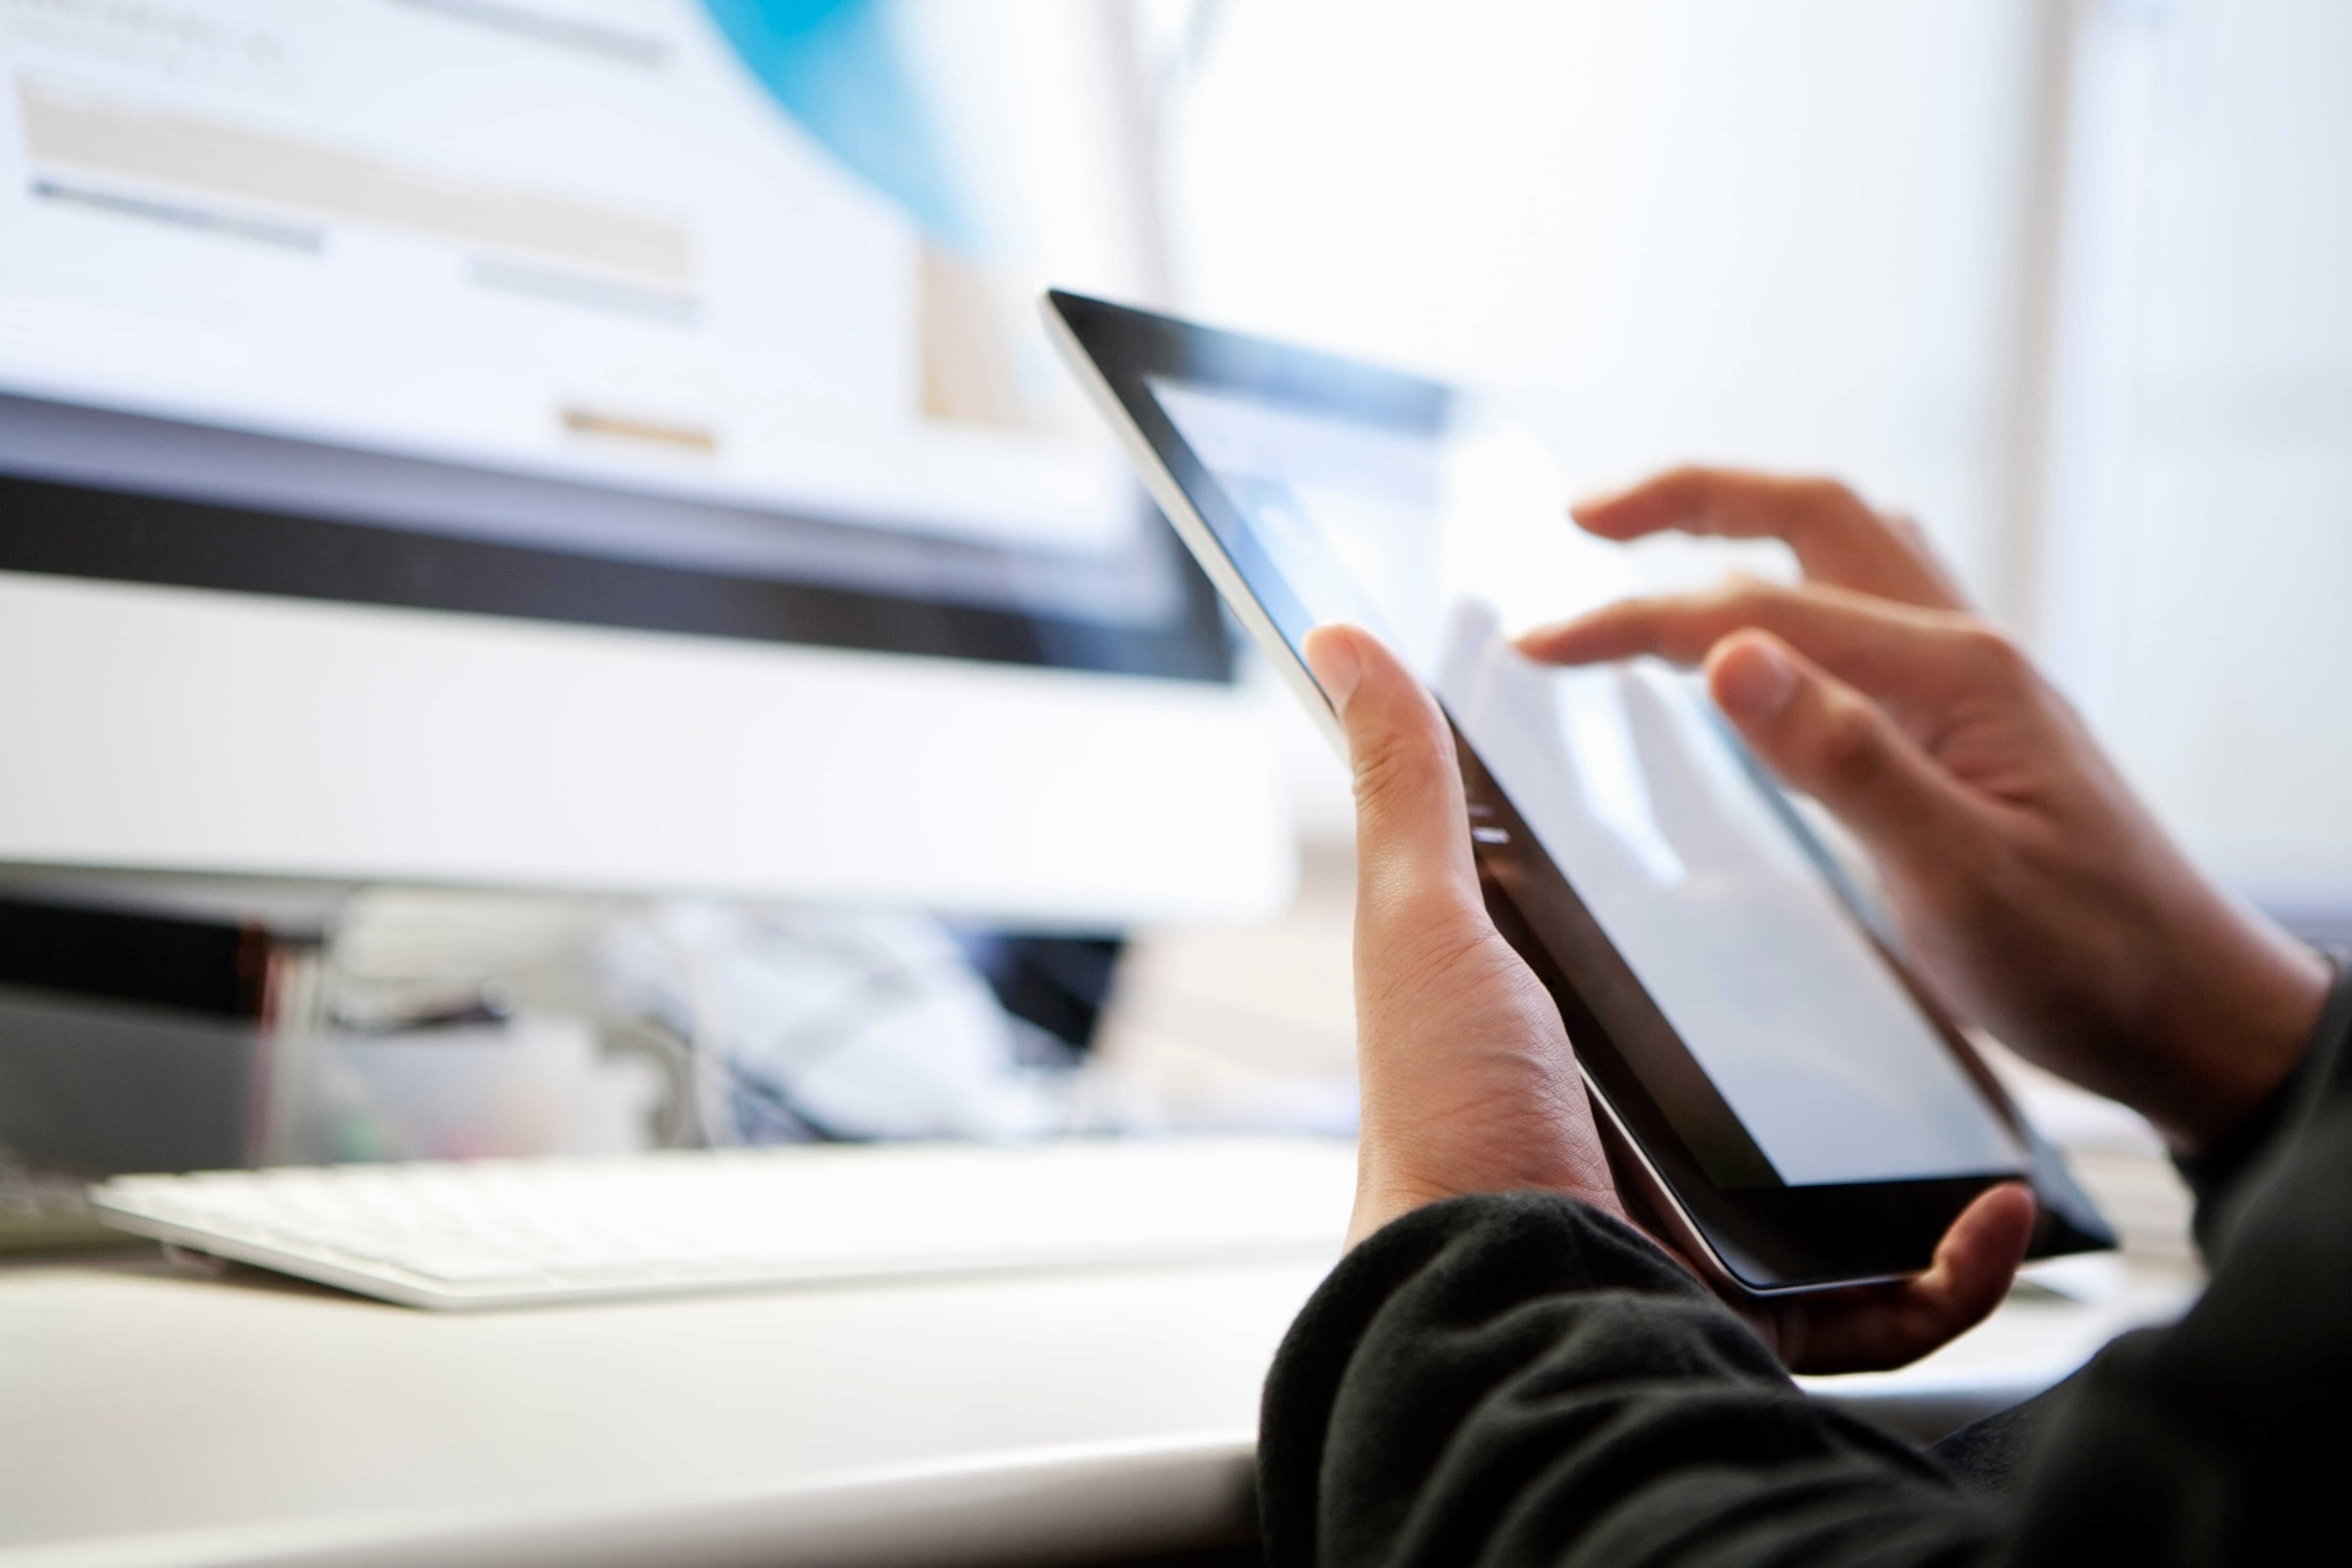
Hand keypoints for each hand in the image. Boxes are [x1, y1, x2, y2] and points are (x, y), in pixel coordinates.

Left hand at [1305, 620, 2032, 1373]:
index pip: (1667, 958)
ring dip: (1931, 1140)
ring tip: (1989, 1075)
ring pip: (1855, 1181)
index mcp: (1572, 1043)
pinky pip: (1896, 1296)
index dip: (1723, 895)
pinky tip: (1998, 1204)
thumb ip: (1407, 786)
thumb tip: (1343, 643)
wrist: (1493, 1295)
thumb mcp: (1425, 920)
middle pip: (1773, 1072)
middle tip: (1927, 949)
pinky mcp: (1772, 1308)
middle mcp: (1643, 1134)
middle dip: (1853, 1031)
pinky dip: (1962, 1262)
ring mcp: (1716, 1227)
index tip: (1802, 829)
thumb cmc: (1446, 1108)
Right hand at [1520, 468, 2330, 1154]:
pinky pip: (1867, 606)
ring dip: (1743, 523)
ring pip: (1845, 547)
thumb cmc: (2085, 961)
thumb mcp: (1956, 875)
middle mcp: (1964, 650)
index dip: (1634, 617)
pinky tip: (1756, 630)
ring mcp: (1971, 679)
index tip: (1538, 647)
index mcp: (1953, 674)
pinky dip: (1789, 581)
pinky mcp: (1967, 719)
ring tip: (1649, 540)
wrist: (2192, 1016)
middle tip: (1581, 517)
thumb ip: (1842, 758)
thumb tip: (1727, 654)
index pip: (1757, 608)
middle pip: (1811, 515)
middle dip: (1688, 499)